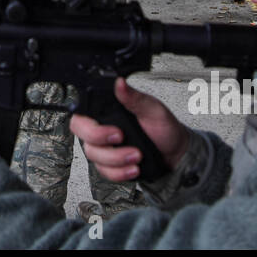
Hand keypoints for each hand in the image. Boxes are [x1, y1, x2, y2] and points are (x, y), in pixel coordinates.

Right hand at [71, 78, 190, 180]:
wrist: (174, 153)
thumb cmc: (162, 128)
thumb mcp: (152, 108)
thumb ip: (134, 97)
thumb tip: (120, 83)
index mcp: (106, 112)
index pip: (82, 117)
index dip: (90, 126)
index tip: (115, 131)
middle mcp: (100, 129)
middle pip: (83, 138)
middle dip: (103, 143)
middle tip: (122, 139)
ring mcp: (104, 149)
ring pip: (94, 157)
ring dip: (117, 159)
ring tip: (137, 155)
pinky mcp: (110, 166)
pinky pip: (105, 172)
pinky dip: (120, 173)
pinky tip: (133, 168)